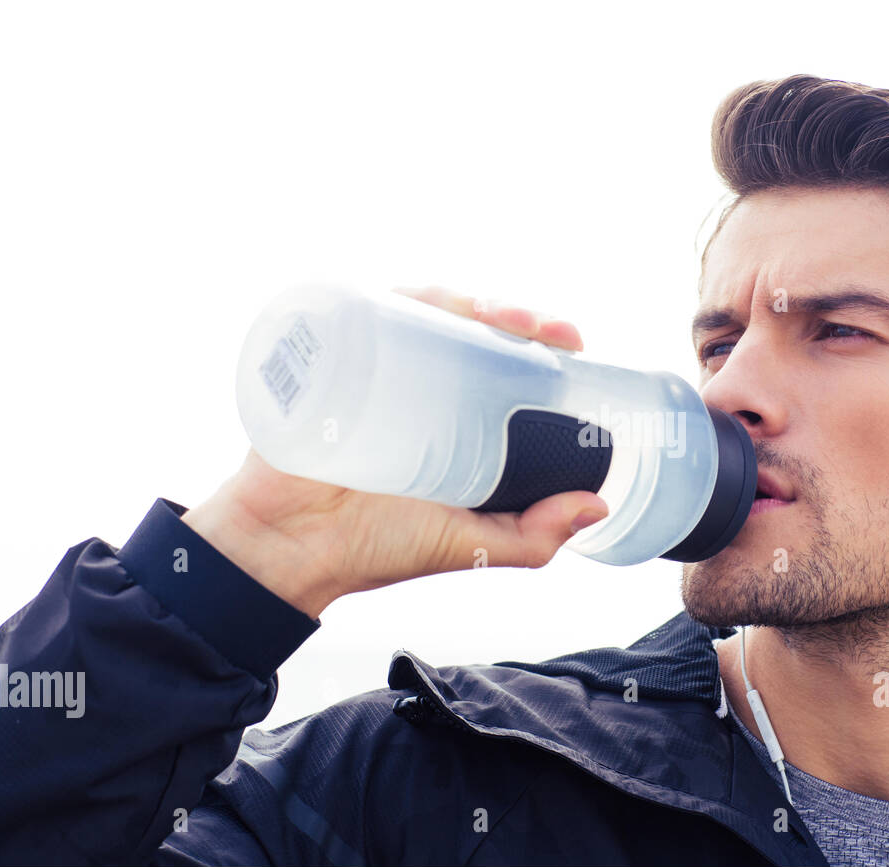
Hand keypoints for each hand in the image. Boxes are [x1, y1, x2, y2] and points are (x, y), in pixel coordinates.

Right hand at [181, 286, 607, 617]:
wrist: (291, 549)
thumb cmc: (376, 548)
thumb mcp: (470, 544)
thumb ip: (533, 536)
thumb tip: (596, 505)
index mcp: (458, 420)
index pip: (510, 366)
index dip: (546, 348)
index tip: (574, 345)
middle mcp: (423, 385)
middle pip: (477, 329)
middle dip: (520, 316)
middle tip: (548, 330)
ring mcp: (380, 367)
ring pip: (431, 313)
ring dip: (471, 299)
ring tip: (499, 314)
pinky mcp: (336, 358)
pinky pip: (370, 311)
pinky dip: (404, 296)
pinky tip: (436, 302)